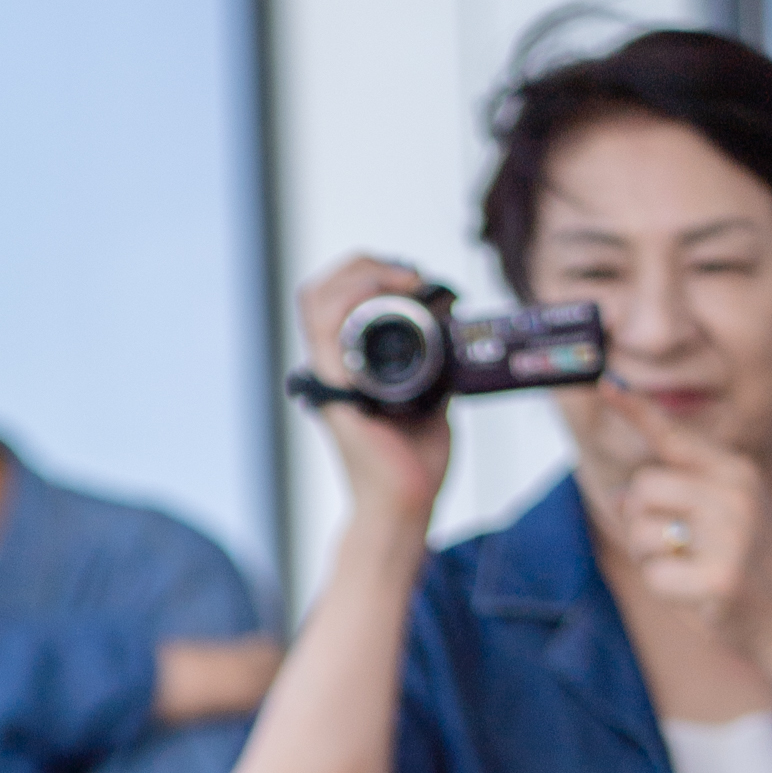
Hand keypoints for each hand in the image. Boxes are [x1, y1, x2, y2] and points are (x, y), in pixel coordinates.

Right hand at [294, 256, 455, 537]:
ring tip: (404, 281)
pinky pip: (328, 328)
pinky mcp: (336, 392)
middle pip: (321, 291)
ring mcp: (329, 380)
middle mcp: (330, 369)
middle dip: (364, 266)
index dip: (370, 274)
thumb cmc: (414, 464)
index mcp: (346, 369)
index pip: (336, 301)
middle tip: (410, 276)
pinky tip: (398, 296)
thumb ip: (431, 367)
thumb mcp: (430, 398)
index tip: (416, 281)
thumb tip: (454, 334)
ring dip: (361, 275)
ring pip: (317, 300)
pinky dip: (359, 298)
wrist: (406, 506)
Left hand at [588, 382, 771, 669]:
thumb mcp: (733, 512)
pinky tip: (693, 594)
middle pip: (643, 487)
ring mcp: (729, 536)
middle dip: (638, 520)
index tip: (607, 385)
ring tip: (687, 569)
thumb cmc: (755, 568)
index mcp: (737, 472)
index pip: (675, 436)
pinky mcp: (719, 579)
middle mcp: (735, 495)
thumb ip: (685, 494)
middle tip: (668, 545)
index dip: (637, 411)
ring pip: (641, 532)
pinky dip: (662, 589)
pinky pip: (653, 575)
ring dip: (649, 558)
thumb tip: (621, 493)